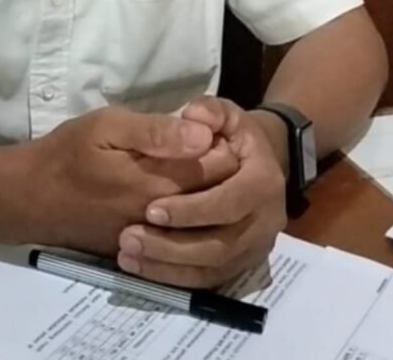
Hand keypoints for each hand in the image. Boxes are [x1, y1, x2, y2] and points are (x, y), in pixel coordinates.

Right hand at [25, 107, 238, 256]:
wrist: (31, 199)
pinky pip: (184, 239)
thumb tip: (202, 134)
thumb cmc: (69, 153)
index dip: (225, 141)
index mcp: (157, 181)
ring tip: (198, 171)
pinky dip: (193, 219)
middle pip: (219, 194)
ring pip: (206, 220)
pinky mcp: (143, 252)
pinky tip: (182, 198)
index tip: (214, 125)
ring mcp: (155, 239)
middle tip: (214, 145)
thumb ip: (156, 132)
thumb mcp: (107, 126)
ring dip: (213, 196)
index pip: (219, 164)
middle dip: (225, 169)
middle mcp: (163, 216)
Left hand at [117, 98, 286, 287]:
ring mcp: (255, 248)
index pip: (229, 202)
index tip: (150, 209)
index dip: (191, 210)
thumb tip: (193, 116)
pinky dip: (174, 278)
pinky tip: (140, 268)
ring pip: (212, 269)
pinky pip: (208, 281)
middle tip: (128, 238)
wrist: (256, 160)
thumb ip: (209, 111)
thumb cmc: (231, 135)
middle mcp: (266, 221)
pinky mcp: (241, 265)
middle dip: (172, 245)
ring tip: (126, 255)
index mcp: (263, 182)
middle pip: (219, 244)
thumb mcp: (224, 114)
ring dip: (168, 266)